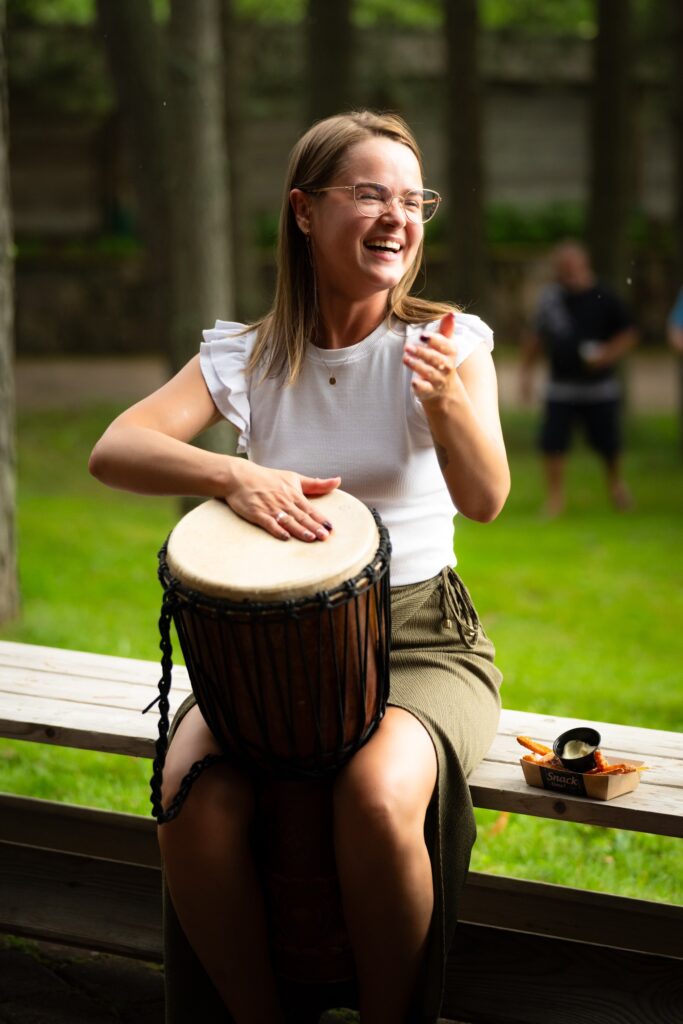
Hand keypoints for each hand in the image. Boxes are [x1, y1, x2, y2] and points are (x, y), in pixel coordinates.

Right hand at [225, 461, 340, 541]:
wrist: (240, 477)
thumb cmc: (268, 478)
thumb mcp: (294, 477)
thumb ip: (316, 483)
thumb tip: (338, 481)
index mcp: (294, 494)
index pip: (310, 508)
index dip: (321, 518)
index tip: (331, 528)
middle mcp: (284, 501)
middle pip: (301, 516)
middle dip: (313, 527)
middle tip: (325, 537)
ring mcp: (270, 507)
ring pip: (287, 520)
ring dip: (299, 529)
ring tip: (310, 538)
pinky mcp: (257, 513)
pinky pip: (268, 523)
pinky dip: (277, 530)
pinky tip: (285, 537)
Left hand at [403, 311, 458, 401]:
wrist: (445, 388)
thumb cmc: (442, 360)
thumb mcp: (445, 346)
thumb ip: (446, 330)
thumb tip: (451, 314)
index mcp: (450, 353)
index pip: (446, 346)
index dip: (435, 340)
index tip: (423, 335)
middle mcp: (446, 367)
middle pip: (436, 359)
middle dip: (422, 352)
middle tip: (407, 347)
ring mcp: (438, 380)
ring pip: (429, 373)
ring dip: (417, 366)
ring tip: (405, 358)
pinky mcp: (429, 391)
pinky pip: (426, 389)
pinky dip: (420, 386)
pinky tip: (413, 381)